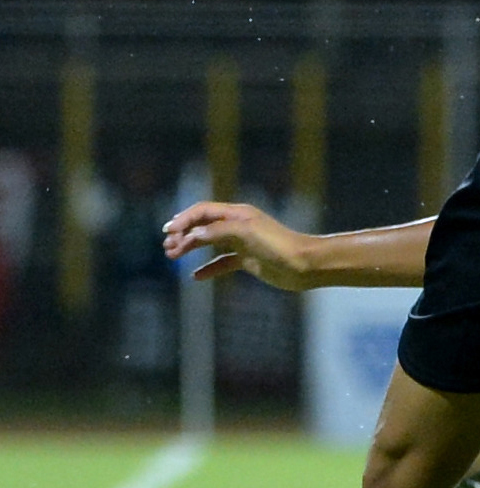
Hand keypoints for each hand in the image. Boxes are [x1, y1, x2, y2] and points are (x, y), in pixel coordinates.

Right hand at [162, 203, 315, 289]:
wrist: (304, 265)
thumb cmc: (278, 245)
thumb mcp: (245, 233)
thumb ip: (217, 231)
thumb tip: (192, 235)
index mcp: (238, 214)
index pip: (204, 211)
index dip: (184, 219)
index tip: (168, 232)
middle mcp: (239, 225)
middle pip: (204, 226)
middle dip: (183, 234)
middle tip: (167, 248)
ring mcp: (244, 243)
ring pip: (211, 243)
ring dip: (191, 248)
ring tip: (173, 257)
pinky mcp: (249, 260)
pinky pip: (223, 262)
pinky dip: (209, 268)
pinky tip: (196, 276)